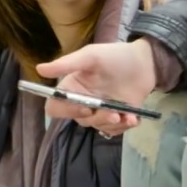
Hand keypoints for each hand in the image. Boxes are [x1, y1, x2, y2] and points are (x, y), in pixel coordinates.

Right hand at [36, 39, 155, 136]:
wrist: (146, 62)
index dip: (66, 111)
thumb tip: (39, 68)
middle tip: (114, 113)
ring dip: (112, 124)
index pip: (55, 107)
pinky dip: (124, 127)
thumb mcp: (91, 56)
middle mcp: (83, 102)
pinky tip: (134, 118)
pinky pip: (114, 131)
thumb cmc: (115, 56)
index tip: (84, 107)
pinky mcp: (117, 117)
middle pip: (80, 121)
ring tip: (128, 116)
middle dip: (98, 118)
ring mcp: (100, 111)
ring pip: (98, 127)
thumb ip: (67, 64)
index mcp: (72, 88)